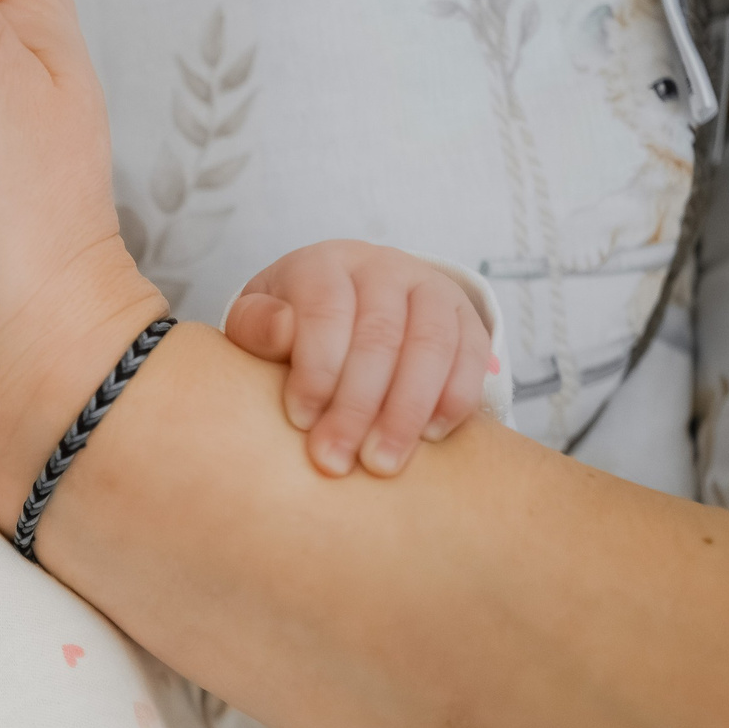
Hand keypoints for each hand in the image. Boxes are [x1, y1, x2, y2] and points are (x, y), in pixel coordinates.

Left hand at [223, 241, 491, 477]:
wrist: (348, 305)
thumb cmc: (291, 324)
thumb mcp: (258, 320)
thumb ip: (257, 326)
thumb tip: (282, 331)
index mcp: (326, 263)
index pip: (325, 309)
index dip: (316, 368)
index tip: (301, 422)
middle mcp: (385, 268)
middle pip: (380, 334)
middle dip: (356, 405)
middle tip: (335, 461)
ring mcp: (431, 289)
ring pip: (431, 345)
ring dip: (406, 411)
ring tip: (382, 463)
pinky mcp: (466, 319)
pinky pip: (471, 356)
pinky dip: (454, 400)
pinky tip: (429, 438)